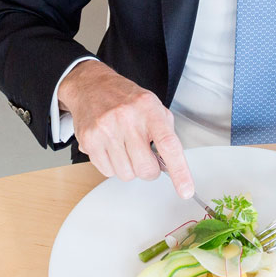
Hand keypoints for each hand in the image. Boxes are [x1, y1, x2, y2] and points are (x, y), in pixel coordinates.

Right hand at [58, 60, 193, 198]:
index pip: (168, 144)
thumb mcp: (153, 106)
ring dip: (129, 168)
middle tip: (145, 156)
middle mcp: (127, 119)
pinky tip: (111, 148)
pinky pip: (107, 172)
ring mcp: (106, 130)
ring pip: (126, 174)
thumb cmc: (126, 99)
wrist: (92, 86)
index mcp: (149, 109)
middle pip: (145, 168)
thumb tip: (171, 165)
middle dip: (149, 170)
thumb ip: (166, 133)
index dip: (179, 171)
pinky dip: (112, 166)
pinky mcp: (89, 141)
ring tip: (125, 148)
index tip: (186, 190)